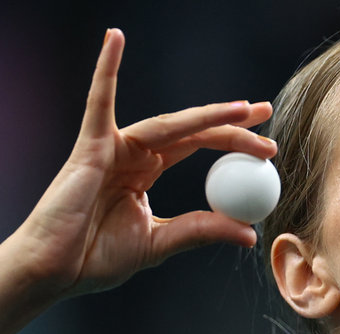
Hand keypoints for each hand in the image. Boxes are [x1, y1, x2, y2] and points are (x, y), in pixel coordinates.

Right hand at [3, 28, 276, 299]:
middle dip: (232, 120)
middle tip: (266, 111)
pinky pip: (99, 102)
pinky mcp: (91, 145)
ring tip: (246, 108)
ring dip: (209, 114)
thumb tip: (250, 234)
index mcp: (147, 171)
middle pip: (192, 129)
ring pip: (170, 122)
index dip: (233, 141)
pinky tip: (115, 39)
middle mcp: (135, 153)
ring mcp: (114, 146)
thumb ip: (201, 231)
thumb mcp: (160, 243)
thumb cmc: (96, 257)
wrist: (56, 272)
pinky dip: (105, 69)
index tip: (267, 147)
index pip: (198, 146)